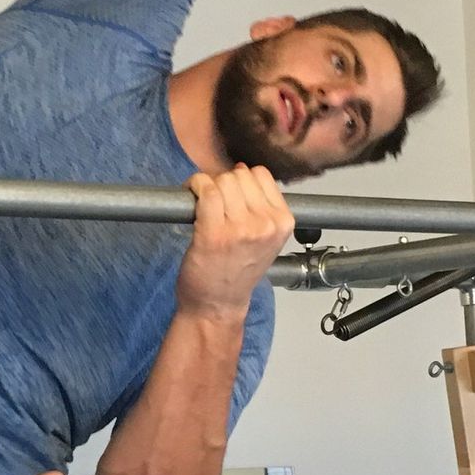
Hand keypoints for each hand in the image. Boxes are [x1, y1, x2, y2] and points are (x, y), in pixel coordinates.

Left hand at [177, 165, 295, 318]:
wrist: (218, 304)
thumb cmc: (238, 272)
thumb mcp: (266, 239)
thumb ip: (262, 207)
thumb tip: (243, 170)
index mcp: (283, 222)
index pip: (262, 175)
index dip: (242, 180)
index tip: (231, 194)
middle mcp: (266, 225)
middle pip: (240, 176)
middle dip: (223, 183)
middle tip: (214, 202)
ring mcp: (241, 229)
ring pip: (222, 181)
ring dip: (207, 186)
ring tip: (203, 204)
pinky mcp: (214, 233)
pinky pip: (205, 190)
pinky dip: (194, 187)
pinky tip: (190, 197)